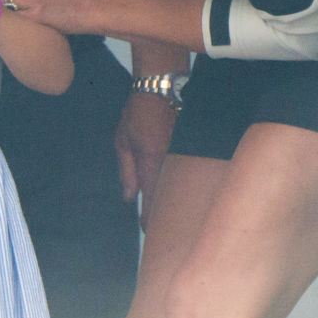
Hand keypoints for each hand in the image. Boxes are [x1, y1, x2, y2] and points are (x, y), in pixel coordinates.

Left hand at [115, 92, 176, 229]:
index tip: (147, 231)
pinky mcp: (194, 148)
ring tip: (172, 216)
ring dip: (176, 201)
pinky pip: (188, 172)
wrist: (162, 86)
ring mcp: (185, 154)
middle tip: (160, 230)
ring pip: (182, 187)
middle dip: (166, 217)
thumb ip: (126, 171)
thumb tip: (129, 198)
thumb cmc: (138, 111)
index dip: (150, 221)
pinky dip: (183, 183)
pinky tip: (181, 191)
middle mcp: (172, 161)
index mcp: (151, 161)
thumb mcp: (123, 140)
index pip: (153, 201)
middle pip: (171, 199)